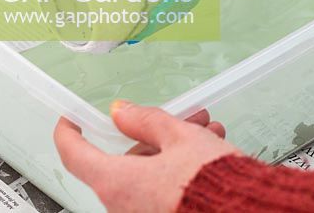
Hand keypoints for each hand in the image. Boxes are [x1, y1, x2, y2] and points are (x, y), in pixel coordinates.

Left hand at [54, 101, 240, 212]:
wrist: (244, 209)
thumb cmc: (210, 181)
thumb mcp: (180, 136)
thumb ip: (147, 120)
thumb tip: (122, 112)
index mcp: (116, 182)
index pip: (75, 154)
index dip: (69, 132)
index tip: (70, 120)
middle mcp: (123, 204)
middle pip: (125, 160)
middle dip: (157, 134)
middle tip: (184, 119)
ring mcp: (144, 212)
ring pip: (150, 172)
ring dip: (176, 148)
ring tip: (209, 133)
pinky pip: (164, 187)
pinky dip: (182, 168)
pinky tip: (211, 151)